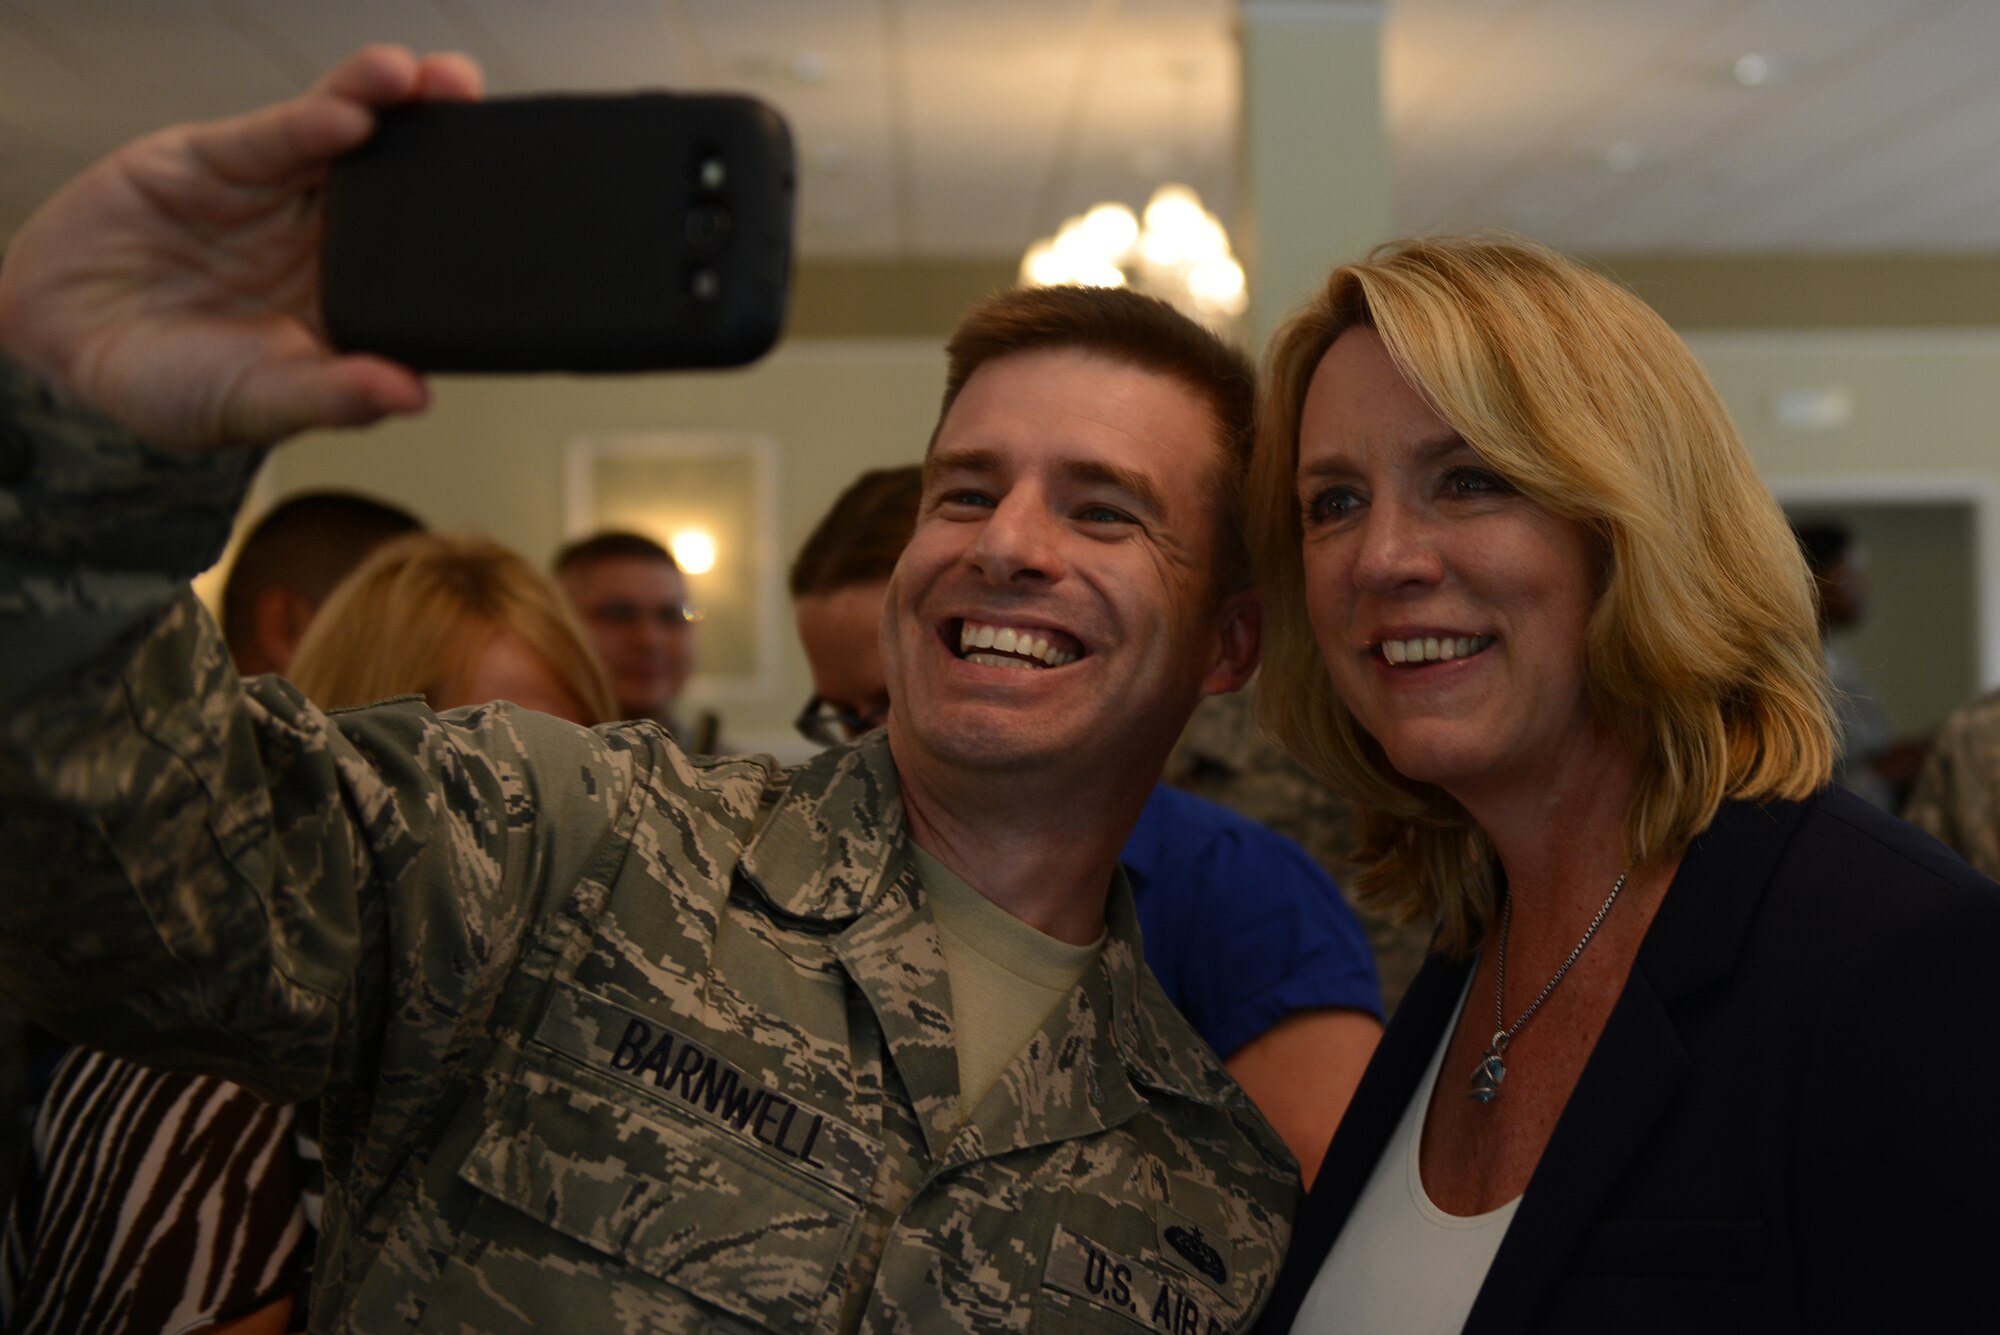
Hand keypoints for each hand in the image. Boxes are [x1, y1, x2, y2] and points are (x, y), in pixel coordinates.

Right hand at [0, 44, 480, 449]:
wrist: (60, 349)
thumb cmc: (173, 385)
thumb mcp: (259, 403)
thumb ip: (334, 396)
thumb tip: (413, 396)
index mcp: (353, 300)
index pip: (426, 260)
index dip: (469, 233)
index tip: (517, 215)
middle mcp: (326, 239)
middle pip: (400, 182)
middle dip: (445, 145)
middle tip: (490, 117)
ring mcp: (276, 194)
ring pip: (346, 138)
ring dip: (389, 105)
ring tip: (429, 83)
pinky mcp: (217, 158)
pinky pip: (273, 134)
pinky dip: (310, 120)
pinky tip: (350, 111)